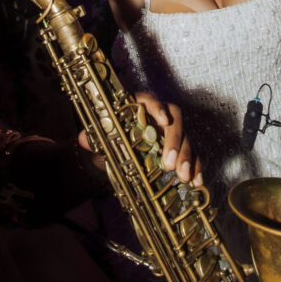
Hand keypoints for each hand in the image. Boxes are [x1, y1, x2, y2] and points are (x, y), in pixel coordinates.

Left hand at [76, 94, 202, 185]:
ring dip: (187, 156)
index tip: (163, 121)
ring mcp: (172, 131)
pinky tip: (196, 181)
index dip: (158, 107)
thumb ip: (96, 138)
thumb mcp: (103, 139)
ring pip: (186, 137)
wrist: (119, 149)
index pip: (149, 100)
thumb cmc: (113, 138)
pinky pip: (192, 154)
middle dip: (174, 141)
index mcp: (139, 106)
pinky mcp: (180, 147)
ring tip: (184, 177)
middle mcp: (159, 114)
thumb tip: (83, 139)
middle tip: (169, 163)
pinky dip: (196, 167)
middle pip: (174, 120)